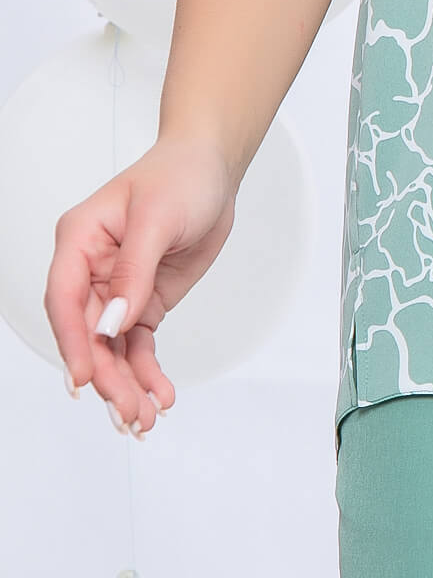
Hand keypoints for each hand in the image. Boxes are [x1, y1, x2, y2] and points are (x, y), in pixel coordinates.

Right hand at [44, 135, 237, 437]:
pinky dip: (145, 372)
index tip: (85, 379)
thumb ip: (133, 272)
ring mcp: (117, 289)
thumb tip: (111, 324)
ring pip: (111, 348)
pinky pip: (137, 345)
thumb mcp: (158, 218)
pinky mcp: (142, 301)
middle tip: (127, 412)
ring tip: (143, 419)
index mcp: (80, 240)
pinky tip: (158, 396)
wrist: (213, 169)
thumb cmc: (181, 175)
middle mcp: (91, 269)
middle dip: (106, 376)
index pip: (65, 298)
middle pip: (88, 334)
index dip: (72, 342)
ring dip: (125, 385)